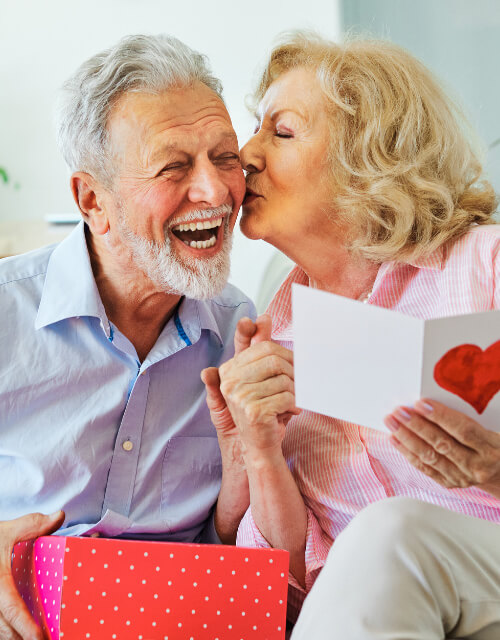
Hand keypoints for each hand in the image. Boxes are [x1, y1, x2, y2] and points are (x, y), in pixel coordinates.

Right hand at [0, 510, 64, 639]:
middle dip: (23, 638)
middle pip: (3, 629)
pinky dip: (6, 629)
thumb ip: (32, 525)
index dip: (26, 627)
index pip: (12, 609)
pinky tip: (19, 632)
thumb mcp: (6, 530)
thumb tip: (59, 516)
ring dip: (14, 636)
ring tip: (35, 638)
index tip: (41, 638)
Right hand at [218, 320, 299, 457]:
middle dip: (292, 370)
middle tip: (298, 382)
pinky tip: (293, 410)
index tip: (268, 322)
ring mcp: (239, 395)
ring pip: (283, 378)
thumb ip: (260, 349)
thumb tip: (263, 318)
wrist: (260, 445)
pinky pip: (286, 396)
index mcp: (231, 369)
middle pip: (274, 359)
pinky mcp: (252, 410)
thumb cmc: (264, 408)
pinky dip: (295, 404)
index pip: (259, 346)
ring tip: (293, 399)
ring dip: (295, 390)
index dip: (273, 342)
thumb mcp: (261, 378)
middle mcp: (230, 380)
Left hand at [384, 399, 499, 497]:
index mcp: (491, 447)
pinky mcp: (451, 483)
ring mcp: (463, 477)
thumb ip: (470, 417)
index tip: (420, 403)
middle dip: (416, 426)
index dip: (440, 416)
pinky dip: (408, 453)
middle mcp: (478, 465)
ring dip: (407, 438)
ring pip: (430, 457)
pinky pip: (426, 468)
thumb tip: (436, 400)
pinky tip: (396, 440)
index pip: (463, 430)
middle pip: (441, 444)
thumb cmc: (495, 443)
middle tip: (398, 411)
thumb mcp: (493, 427)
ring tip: (391, 423)